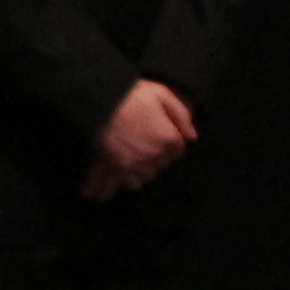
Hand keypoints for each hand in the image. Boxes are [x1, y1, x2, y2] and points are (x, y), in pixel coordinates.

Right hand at [90, 79, 196, 199]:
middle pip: (157, 168)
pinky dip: (102, 188)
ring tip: (126, 175)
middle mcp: (152, 156)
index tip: (162, 142)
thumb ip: (181, 116)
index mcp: (168, 139)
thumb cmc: (132, 94)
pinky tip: (97, 195)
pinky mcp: (109, 163)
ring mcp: (130, 163)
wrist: (100, 98)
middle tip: (142, 155)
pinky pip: (108, 181)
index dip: (170, 147)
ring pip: (137, 179)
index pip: (177, 152)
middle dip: (152, 163)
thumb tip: (192, 137)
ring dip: (133, 177)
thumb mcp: (163, 95)